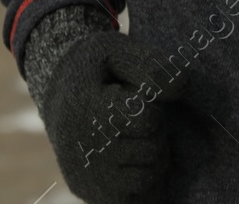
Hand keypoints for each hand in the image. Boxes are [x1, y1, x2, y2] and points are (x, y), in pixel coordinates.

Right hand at [43, 30, 186, 203]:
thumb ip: (151, 65)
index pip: (146, 119)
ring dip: (153, 155)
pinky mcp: (90, 194)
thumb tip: (180, 89)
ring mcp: (85, 176)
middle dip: (155, 131)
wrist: (58, 94)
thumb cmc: (96, 69)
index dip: (152, 107)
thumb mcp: (116, 50)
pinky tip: (131, 156)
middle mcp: (81, 148)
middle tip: (139, 117)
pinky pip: (138, 196)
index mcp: (85, 108)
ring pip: (149, 176)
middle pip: (151, 149)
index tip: (136, 98)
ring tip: (136, 135)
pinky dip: (143, 176)